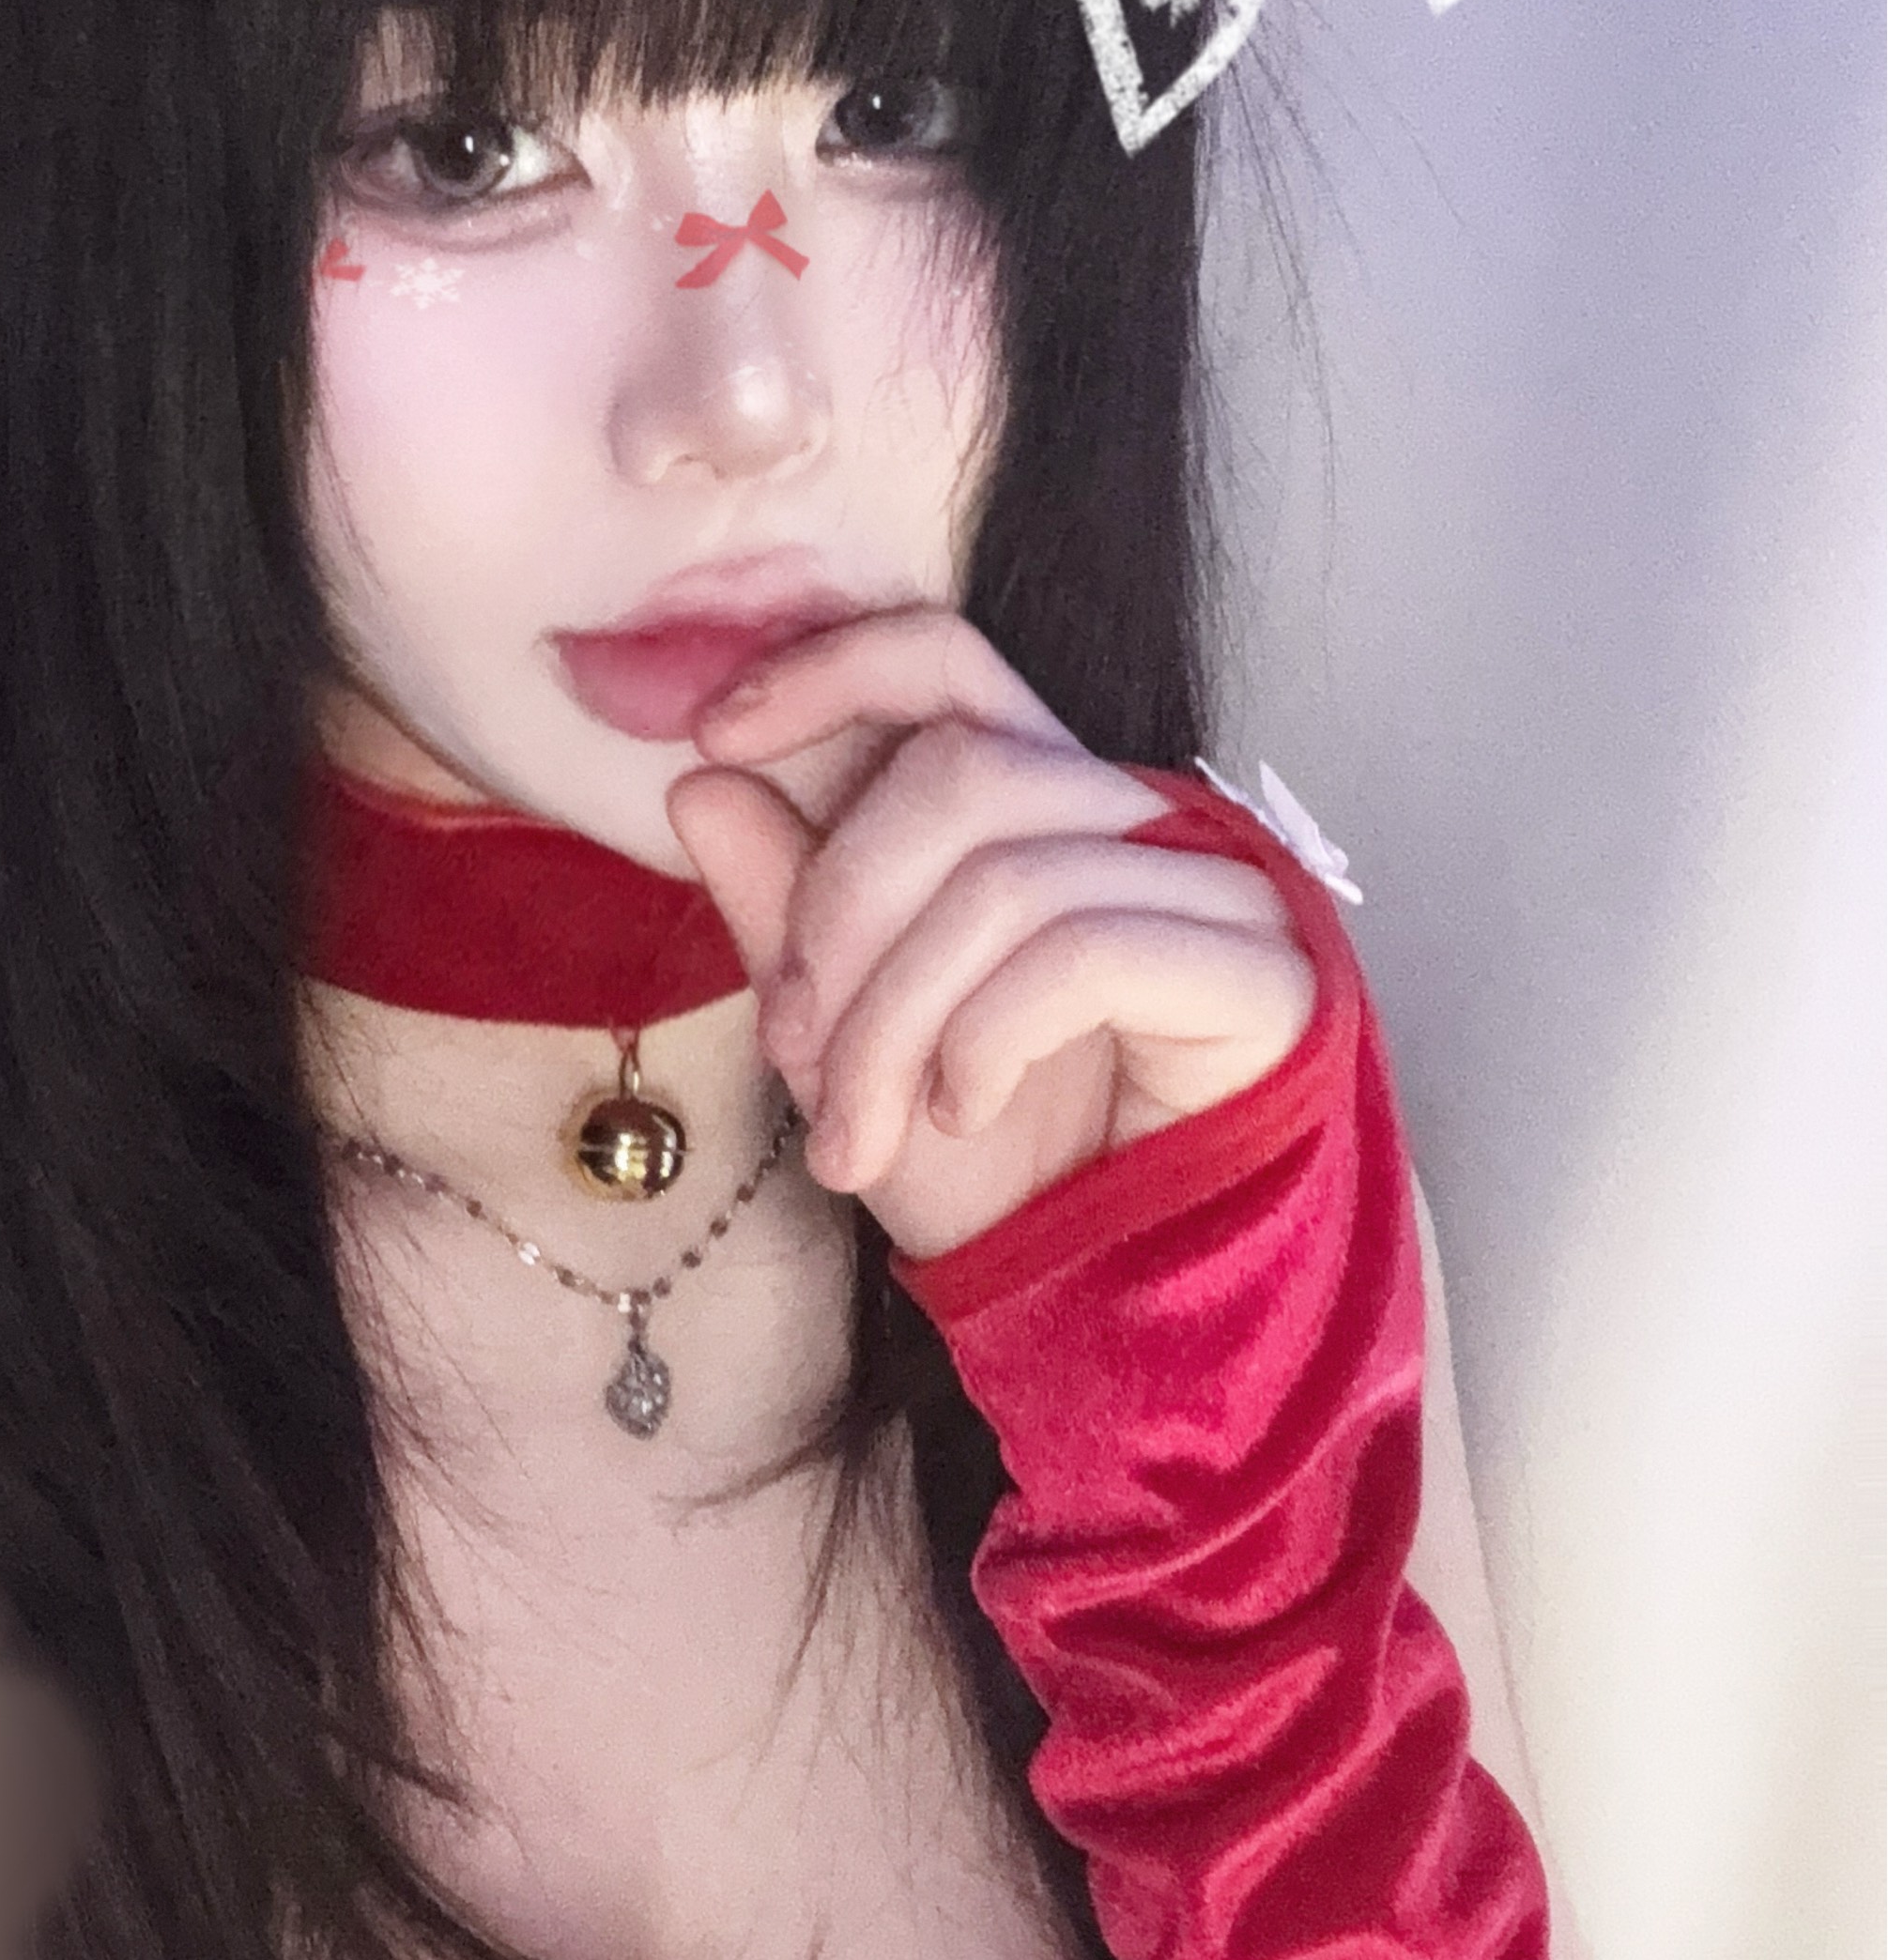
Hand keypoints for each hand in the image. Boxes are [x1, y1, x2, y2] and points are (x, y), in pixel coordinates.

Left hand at [666, 608, 1316, 1260]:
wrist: (1103, 1296)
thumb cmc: (987, 1161)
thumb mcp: (843, 1038)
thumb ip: (783, 909)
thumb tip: (702, 785)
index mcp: (1039, 802)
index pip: (945, 663)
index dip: (829, 670)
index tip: (712, 736)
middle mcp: (1134, 817)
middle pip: (955, 775)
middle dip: (837, 920)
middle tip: (788, 1051)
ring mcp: (1213, 883)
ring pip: (1005, 880)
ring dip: (891, 1021)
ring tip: (853, 1132)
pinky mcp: (1256, 970)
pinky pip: (1084, 953)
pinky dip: (987, 1039)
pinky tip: (961, 1109)